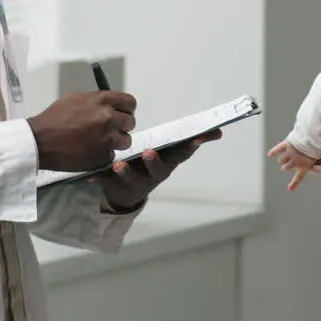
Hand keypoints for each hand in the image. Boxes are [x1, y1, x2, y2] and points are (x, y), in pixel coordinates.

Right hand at [26, 90, 136, 171]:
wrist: (40, 141)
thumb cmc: (54, 118)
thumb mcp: (75, 98)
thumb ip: (96, 101)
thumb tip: (109, 105)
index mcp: (102, 101)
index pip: (130, 102)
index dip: (127, 109)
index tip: (122, 113)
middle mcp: (108, 118)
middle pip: (131, 122)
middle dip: (122, 125)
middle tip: (110, 129)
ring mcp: (107, 138)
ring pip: (125, 140)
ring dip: (116, 141)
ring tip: (102, 142)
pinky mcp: (103, 156)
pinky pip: (112, 154)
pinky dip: (104, 153)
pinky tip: (91, 151)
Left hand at [97, 130, 222, 211]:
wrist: (127, 190)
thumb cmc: (150, 162)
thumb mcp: (168, 151)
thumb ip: (187, 139)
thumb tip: (218, 130)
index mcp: (169, 160)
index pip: (183, 152)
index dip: (191, 145)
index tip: (198, 137)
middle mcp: (156, 173)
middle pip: (160, 169)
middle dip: (155, 162)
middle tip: (149, 152)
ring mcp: (139, 181)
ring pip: (135, 178)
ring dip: (128, 172)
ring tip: (121, 165)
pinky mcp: (121, 185)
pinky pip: (113, 181)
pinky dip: (108, 176)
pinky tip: (103, 171)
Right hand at [267, 140, 317, 190]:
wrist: (313, 136)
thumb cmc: (318, 145)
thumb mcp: (318, 156)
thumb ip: (312, 160)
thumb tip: (313, 161)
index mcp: (305, 165)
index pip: (298, 177)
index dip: (294, 184)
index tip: (289, 189)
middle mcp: (295, 161)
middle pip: (286, 167)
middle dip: (286, 166)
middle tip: (287, 165)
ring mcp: (290, 153)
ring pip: (281, 160)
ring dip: (282, 159)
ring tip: (283, 158)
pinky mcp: (286, 144)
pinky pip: (277, 149)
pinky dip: (273, 152)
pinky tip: (270, 155)